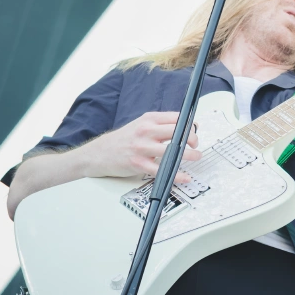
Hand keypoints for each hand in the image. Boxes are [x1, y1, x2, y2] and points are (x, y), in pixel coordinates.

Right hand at [79, 111, 201, 180]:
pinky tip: (183, 176)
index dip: (190, 125)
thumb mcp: (141, 124)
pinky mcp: (138, 164)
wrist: (99, 152)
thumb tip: (184, 127)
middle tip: (195, 145)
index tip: (195, 131)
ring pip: (172, 150)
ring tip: (195, 157)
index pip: (177, 117)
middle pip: (177, 131)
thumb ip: (160, 125)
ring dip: (189, 155)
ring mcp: (142, 147)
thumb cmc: (123, 139)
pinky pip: (161, 170)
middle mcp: (146, 131)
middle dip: (192, 138)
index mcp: (149, 119)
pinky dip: (176, 174)